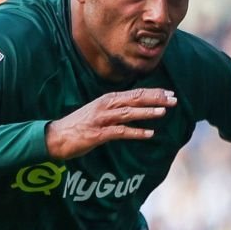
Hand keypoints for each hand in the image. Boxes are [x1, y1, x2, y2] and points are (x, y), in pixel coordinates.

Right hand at [45, 89, 175, 159]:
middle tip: (173, 99)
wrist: (56, 136)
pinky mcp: (98, 134)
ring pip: (128, 113)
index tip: (170, 93)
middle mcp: (105, 106)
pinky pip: (120, 132)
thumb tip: (136, 108)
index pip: (135, 93)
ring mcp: (101, 119)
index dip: (153, 93)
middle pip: (134, 99)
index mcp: (108, 100)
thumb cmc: (80, 125)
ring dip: (146, 112)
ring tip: (163, 112)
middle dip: (155, 98)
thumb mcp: (99, 112)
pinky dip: (136, 132)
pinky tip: (149, 134)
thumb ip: (116, 109)